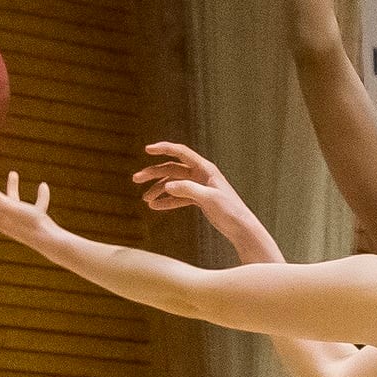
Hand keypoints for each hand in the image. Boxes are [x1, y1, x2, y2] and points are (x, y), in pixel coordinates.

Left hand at [0, 167, 56, 250]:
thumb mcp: (6, 205)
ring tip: (13, 173)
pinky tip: (43, 186)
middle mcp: (1, 218)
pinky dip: (38, 195)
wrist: (49, 242)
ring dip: (10, 186)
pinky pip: (32, 205)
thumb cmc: (26, 223)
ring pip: (10, 201)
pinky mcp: (31, 221)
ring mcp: (16, 220)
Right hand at [132, 144, 266, 249]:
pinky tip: (155, 206)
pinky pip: (179, 197)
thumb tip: (168, 185)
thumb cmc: (229, 211)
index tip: (147, 150)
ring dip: (158, 190)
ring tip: (145, 200)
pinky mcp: (199, 199)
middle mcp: (201, 174)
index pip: (180, 152)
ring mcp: (199, 186)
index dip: (163, 148)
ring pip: (173, 184)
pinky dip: (167, 201)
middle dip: (153, 173)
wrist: (241, 228)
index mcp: (205, 168)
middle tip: (135, 179)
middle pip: (172, 169)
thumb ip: (188, 190)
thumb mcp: (209, 199)